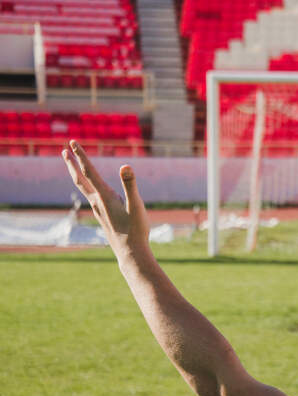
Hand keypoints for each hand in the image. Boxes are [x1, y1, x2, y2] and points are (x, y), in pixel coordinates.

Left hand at [62, 140, 149, 257]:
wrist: (130, 252)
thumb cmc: (135, 230)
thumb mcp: (136, 205)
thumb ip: (130, 185)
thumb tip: (125, 166)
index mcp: (104, 196)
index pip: (88, 171)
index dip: (80, 155)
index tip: (72, 142)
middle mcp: (97, 201)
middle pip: (79, 179)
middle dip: (71, 164)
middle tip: (63, 151)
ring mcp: (99, 209)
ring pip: (84, 188)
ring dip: (77, 175)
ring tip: (74, 166)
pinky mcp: (103, 216)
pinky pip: (91, 197)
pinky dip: (88, 187)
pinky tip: (94, 190)